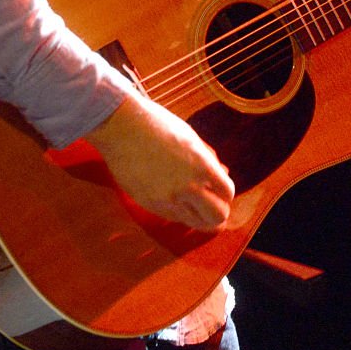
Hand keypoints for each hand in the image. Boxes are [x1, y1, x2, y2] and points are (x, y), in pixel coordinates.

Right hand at [86, 93, 234, 230]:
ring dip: (200, 216)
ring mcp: (168, 198)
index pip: (227, 193)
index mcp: (201, 165)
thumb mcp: (191, 139)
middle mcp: (188, 186)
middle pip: (217, 217)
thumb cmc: (158, 126)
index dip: (226, 193)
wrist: (123, 127)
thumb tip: (222, 174)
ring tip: (196, 205)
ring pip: (195, 223)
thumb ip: (207, 160)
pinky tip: (176, 198)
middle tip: (213, 205)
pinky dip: (180, 212)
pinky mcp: (150, 204)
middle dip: (219, 212)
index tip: (220, 190)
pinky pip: (174, 217)